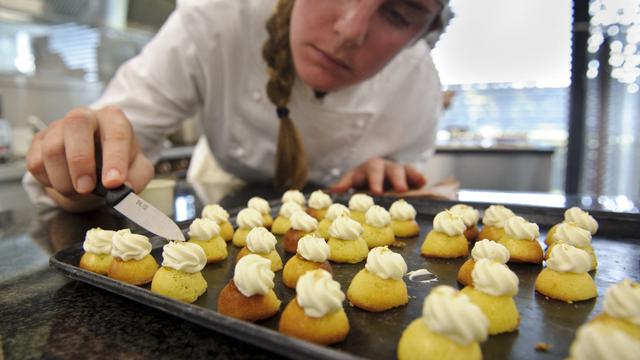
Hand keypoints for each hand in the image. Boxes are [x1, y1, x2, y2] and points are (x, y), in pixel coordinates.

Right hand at [26, 106, 153, 210]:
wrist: (95, 162)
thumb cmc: (117, 161)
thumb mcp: (138, 169)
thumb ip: (137, 177)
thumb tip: (124, 188)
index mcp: (113, 119)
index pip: (116, 134)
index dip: (114, 159)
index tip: (113, 183)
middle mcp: (85, 117)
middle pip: (76, 125)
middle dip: (80, 161)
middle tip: (86, 188)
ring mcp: (58, 127)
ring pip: (52, 149)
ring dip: (64, 180)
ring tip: (79, 192)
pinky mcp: (39, 142)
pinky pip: (36, 163)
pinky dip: (49, 181)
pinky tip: (63, 183)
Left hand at [329, 157, 426, 194]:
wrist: (377, 170)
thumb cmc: (363, 178)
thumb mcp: (353, 179)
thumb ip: (344, 185)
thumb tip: (329, 191)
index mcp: (369, 168)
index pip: (371, 172)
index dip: (375, 181)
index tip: (376, 192)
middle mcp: (384, 166)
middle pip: (389, 170)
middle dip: (394, 179)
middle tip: (398, 190)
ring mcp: (397, 169)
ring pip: (403, 170)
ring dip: (407, 178)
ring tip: (409, 189)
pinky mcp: (409, 174)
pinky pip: (415, 173)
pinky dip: (418, 177)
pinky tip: (423, 183)